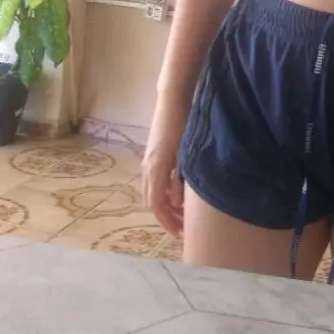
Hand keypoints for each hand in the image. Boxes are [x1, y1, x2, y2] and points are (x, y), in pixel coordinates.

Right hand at [142, 105, 187, 236]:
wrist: (173, 100)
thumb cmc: (182, 123)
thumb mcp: (184, 153)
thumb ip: (179, 179)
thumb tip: (175, 203)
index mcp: (155, 169)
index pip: (157, 206)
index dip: (168, 222)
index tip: (181, 234)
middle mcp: (148, 168)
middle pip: (153, 202)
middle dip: (168, 218)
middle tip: (186, 228)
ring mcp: (149, 161)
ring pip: (153, 193)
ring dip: (166, 206)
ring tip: (184, 214)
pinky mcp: (153, 155)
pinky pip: (155, 182)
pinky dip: (164, 193)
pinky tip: (178, 194)